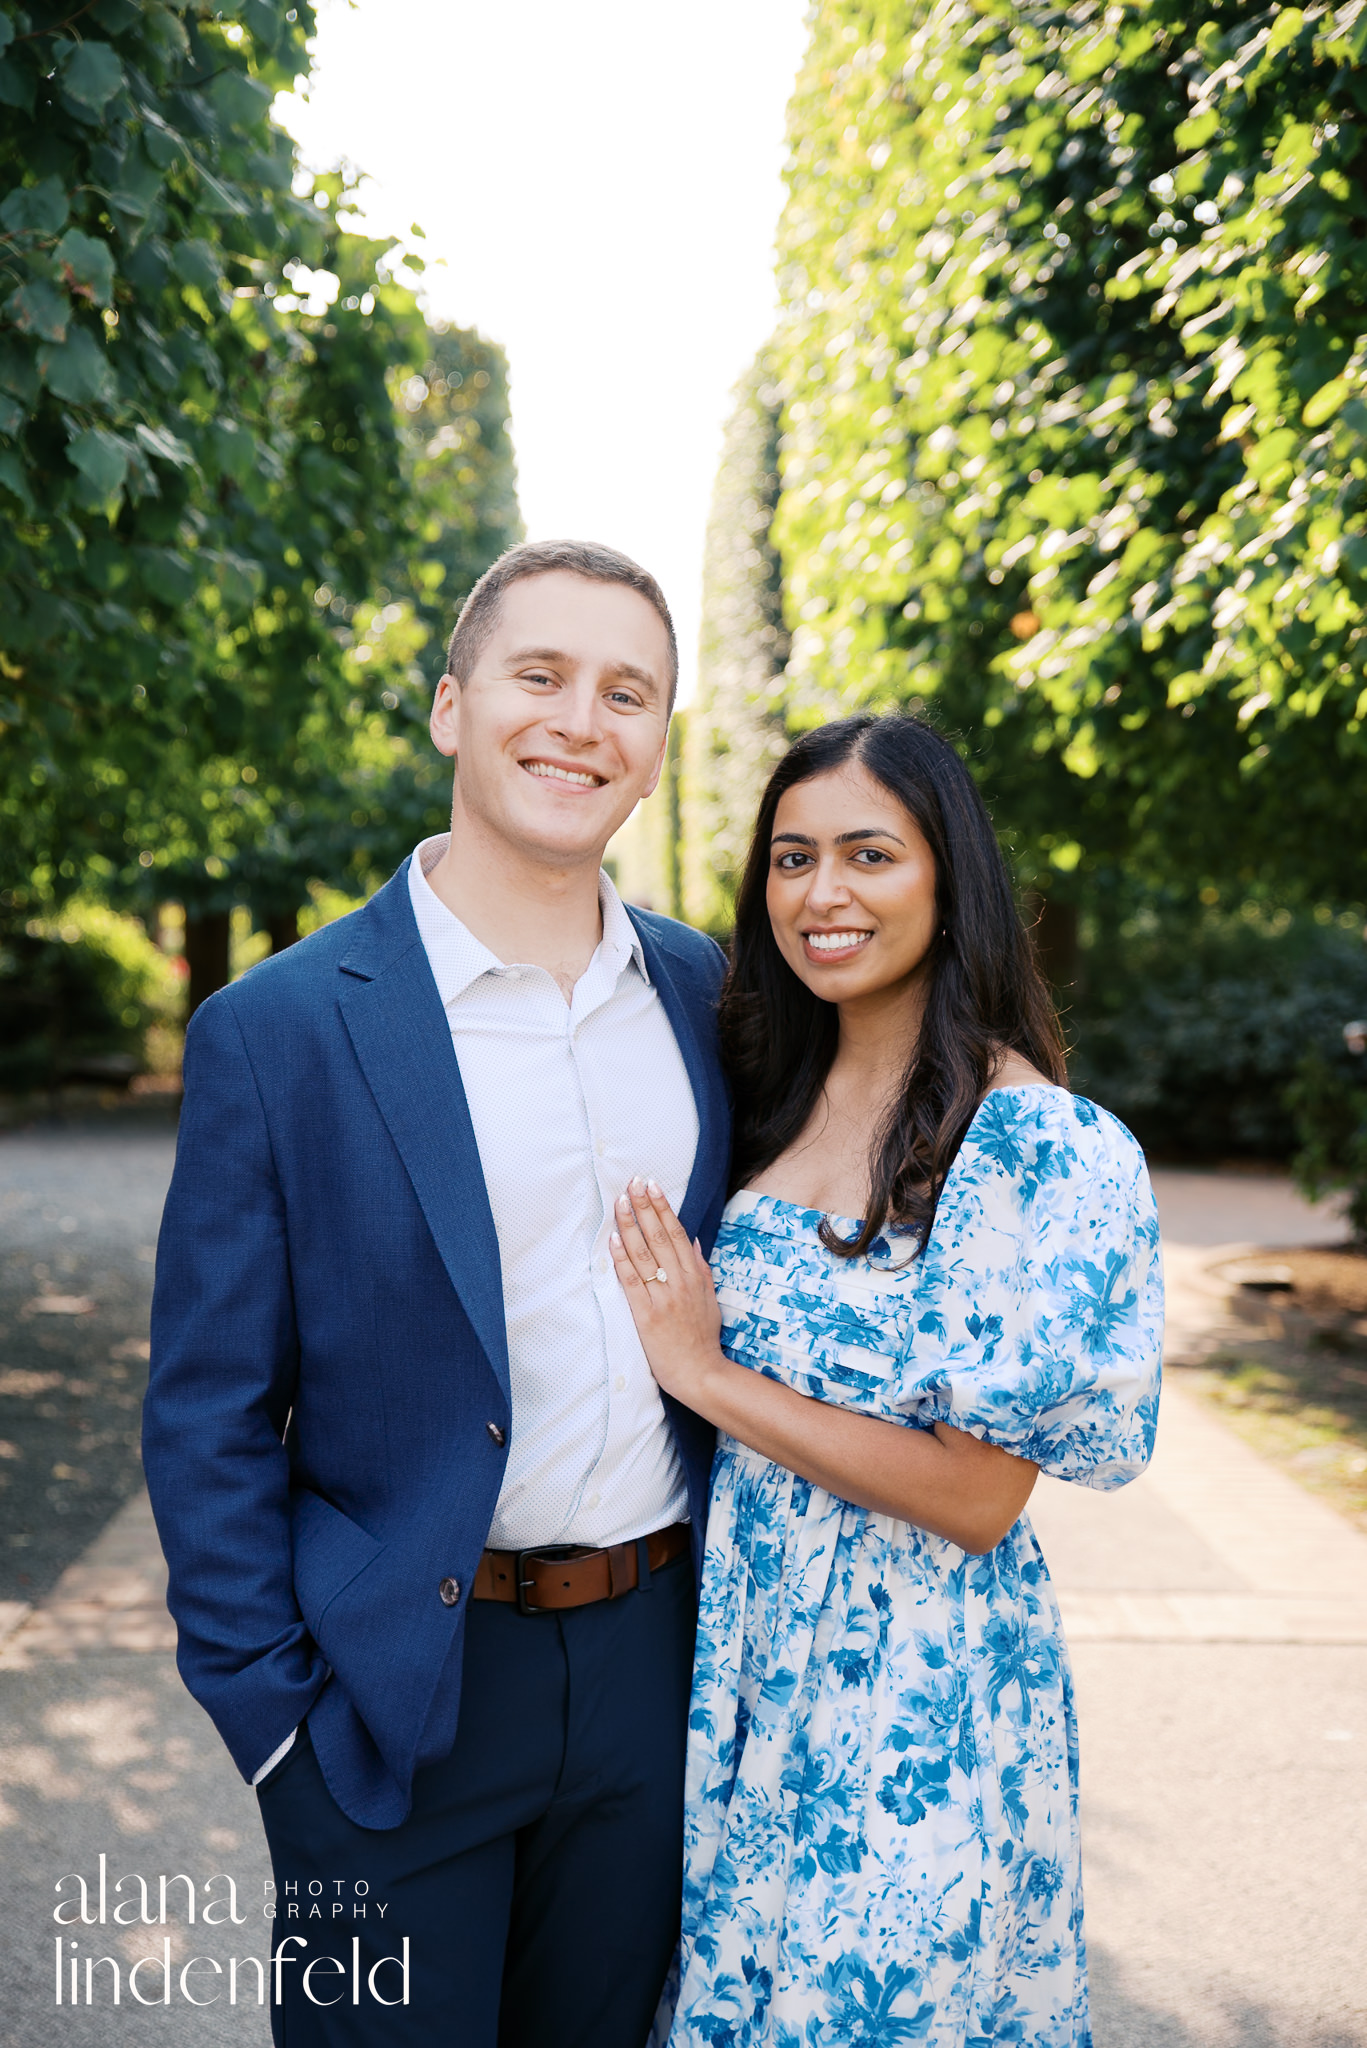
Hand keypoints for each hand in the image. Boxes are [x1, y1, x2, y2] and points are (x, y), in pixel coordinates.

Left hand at [610, 1178, 723, 1403]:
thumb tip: (694, 1240)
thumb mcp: (710, 1298)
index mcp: (695, 1276)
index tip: (652, 1185)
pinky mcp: (647, 1316)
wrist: (700, 1373)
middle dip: (644, 1207)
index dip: (662, 1207)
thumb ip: (701, 1268)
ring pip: (643, 1254)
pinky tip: (613, 1240)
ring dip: (630, 1225)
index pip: (676, 1233)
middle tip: (632, 1182)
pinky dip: (622, 1260)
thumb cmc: (703, 1337)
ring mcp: (663, 1298)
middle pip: (658, 1237)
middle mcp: (680, 1282)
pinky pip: (632, 1282)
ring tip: (620, 1202)